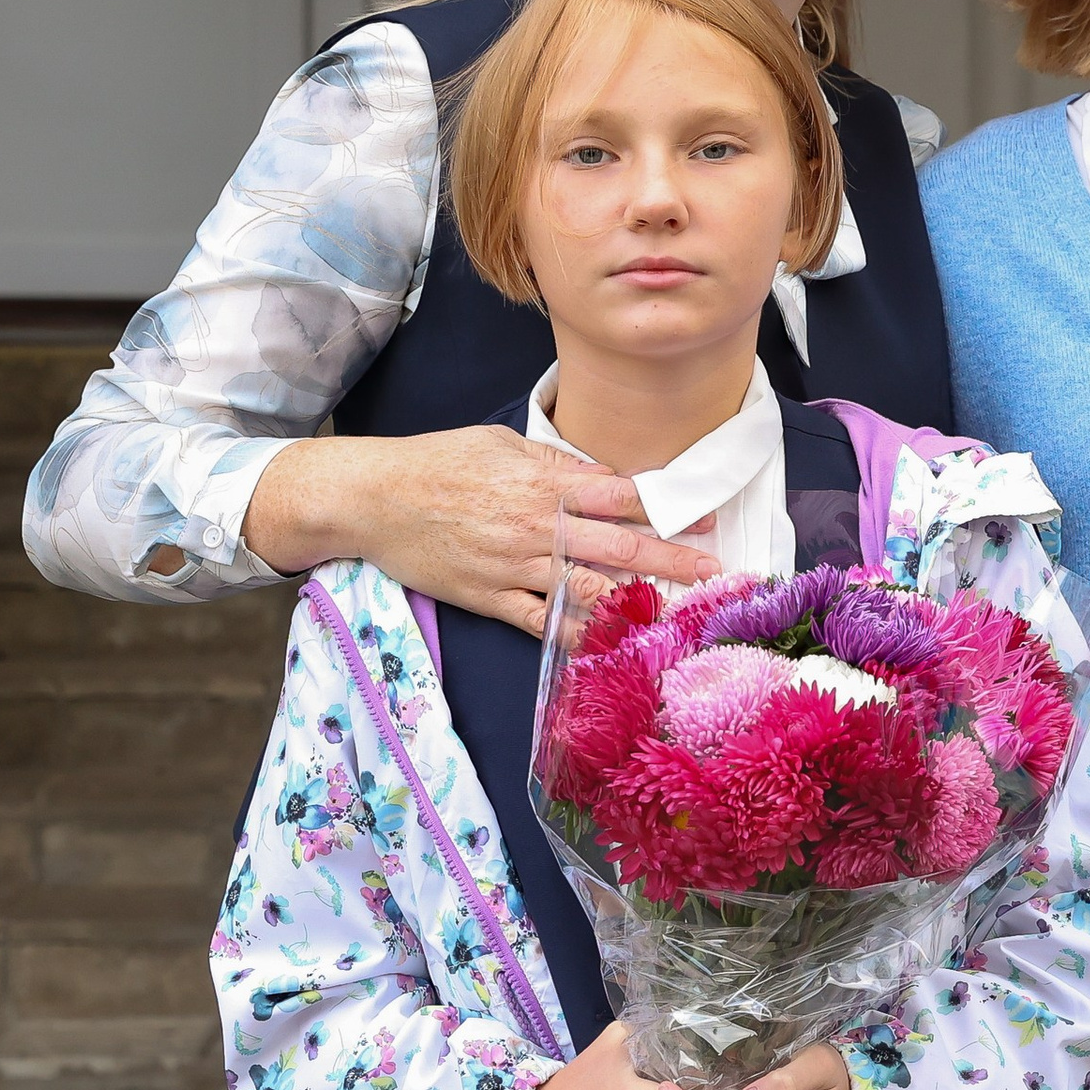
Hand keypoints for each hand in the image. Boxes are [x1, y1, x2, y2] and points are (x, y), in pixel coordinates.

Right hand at [240, 424, 718, 632]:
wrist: (374, 499)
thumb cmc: (437, 462)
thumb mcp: (502, 444)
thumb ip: (555, 464)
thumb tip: (602, 476)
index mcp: (544, 483)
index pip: (623, 494)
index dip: (670, 507)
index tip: (706, 517)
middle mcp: (538, 527)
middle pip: (621, 546)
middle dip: (674, 559)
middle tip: (715, 572)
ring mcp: (516, 567)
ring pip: (591, 590)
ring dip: (638, 603)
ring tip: (678, 613)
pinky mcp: (493, 599)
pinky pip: (546, 624)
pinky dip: (581, 637)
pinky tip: (614, 646)